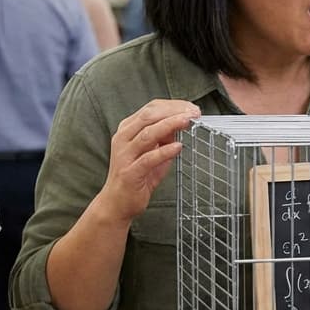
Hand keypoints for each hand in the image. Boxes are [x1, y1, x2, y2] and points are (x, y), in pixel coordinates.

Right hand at [94, 99, 199, 223]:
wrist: (116, 203)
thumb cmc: (136, 176)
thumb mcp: (152, 151)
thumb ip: (164, 138)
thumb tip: (182, 123)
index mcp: (127, 130)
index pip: (150, 108)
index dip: (173, 105)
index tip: (191, 108)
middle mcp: (123, 139)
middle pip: (149, 116)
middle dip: (173, 111)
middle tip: (193, 112)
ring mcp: (124, 155)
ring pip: (148, 134)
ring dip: (170, 125)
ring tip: (187, 121)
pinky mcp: (130, 173)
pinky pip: (148, 159)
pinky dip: (164, 151)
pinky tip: (178, 147)